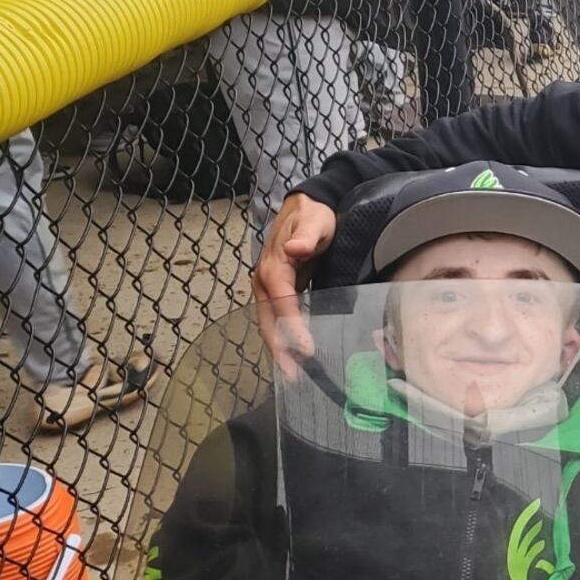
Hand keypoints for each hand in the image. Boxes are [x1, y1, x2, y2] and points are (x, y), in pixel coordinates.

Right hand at [253, 194, 336, 376]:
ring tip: (292, 372)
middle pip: (268, 317)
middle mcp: (264, 277)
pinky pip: (275, 317)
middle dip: (279, 347)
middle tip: (293, 373)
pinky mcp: (275, 290)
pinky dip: (281, 336)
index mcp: (274, 263)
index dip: (291, 324)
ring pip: (269, 321)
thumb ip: (307, 234)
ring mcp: (267, 285)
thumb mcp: (315, 220)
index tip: (306, 347)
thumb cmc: (313, 214)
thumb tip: (296, 248)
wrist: (306, 206)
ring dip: (278, 347)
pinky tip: (291, 354)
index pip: (282, 299)